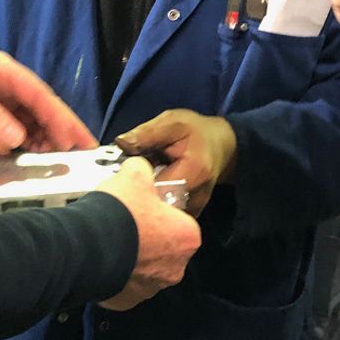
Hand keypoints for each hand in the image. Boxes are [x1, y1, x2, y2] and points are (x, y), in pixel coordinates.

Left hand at [0, 52, 96, 152]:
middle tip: (75, 158)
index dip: (61, 118)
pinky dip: (16, 149)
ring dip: (38, 143)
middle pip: (38, 112)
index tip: (79, 140)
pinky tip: (21, 161)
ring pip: (25, 126)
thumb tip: (20, 138)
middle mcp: (2, 88)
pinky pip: (7, 138)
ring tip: (50, 162)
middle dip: (56, 133)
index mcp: (2, 72)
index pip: (40, 96)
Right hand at [95, 156, 201, 310]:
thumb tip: (141, 167)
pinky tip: (100, 260)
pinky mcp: (128, 301)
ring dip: (131, 258)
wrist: (87, 247)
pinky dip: (116, 275)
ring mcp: (152, 288)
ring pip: (144, 269)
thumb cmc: (121, 212)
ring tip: (108, 242)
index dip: (159, 212)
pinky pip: (124, 285)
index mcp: (188, 236)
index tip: (140, 207)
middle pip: (164, 248)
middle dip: (147, 239)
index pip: (179, 221)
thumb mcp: (134, 175)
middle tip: (123, 224)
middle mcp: (177, 267)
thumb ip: (143, 169)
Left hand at [114, 109, 235, 216]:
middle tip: (122, 179)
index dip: (136, 182)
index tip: (120, 173)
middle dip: (136, 193)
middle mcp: (197, 196)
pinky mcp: (189, 213)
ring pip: (160, 213)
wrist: (219, 145)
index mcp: (194, 171)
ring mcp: (194, 208)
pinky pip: (165, 216)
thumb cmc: (194, 131)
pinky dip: (153, 204)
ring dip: (144, 199)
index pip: (157, 188)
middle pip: (157, 205)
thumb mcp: (172, 123)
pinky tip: (147, 189)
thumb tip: (121, 142)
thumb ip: (147, 133)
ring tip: (137, 182)